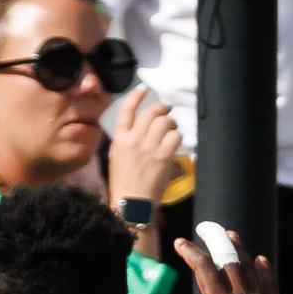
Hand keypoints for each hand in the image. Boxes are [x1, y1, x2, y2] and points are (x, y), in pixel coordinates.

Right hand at [105, 86, 180, 211]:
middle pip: (150, 113)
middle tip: (167, 110)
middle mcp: (133, 140)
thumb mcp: (116, 158)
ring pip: (164, 122)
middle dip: (161, 108)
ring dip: (171, 123)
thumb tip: (139, 128)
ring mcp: (148, 148)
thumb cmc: (123, 184)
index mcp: (119, 139)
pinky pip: (174, 137)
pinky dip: (177, 137)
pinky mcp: (163, 157)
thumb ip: (125, 141)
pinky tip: (175, 142)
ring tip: (172, 128)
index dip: (136, 96)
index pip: (127, 110)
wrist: (131, 204)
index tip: (144, 89)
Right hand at [138, 228, 292, 293]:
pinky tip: (259, 260)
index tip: (180, 242)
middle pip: (227, 256)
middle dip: (214, 238)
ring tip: (230, 235)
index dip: (190, 251)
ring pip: (248, 264)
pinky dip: (262, 267)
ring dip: (237, 247)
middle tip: (205, 227)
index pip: (202, 267)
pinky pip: (269, 279)